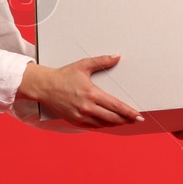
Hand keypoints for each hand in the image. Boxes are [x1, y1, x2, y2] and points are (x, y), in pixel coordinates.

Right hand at [19, 55, 143, 129]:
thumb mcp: (83, 65)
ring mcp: (80, 116)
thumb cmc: (63, 76)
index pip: (116, 106)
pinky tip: (109, 122)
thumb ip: (102, 61)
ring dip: (116, 123)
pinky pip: (93, 126)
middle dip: (126, 120)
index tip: (138, 116)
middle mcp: (87, 107)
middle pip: (113, 118)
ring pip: (104, 124)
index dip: (129, 112)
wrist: (44, 86)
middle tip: (136, 120)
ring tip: (125, 121)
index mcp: (91, 94)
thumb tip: (117, 57)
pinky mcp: (75, 121)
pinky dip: (103, 125)